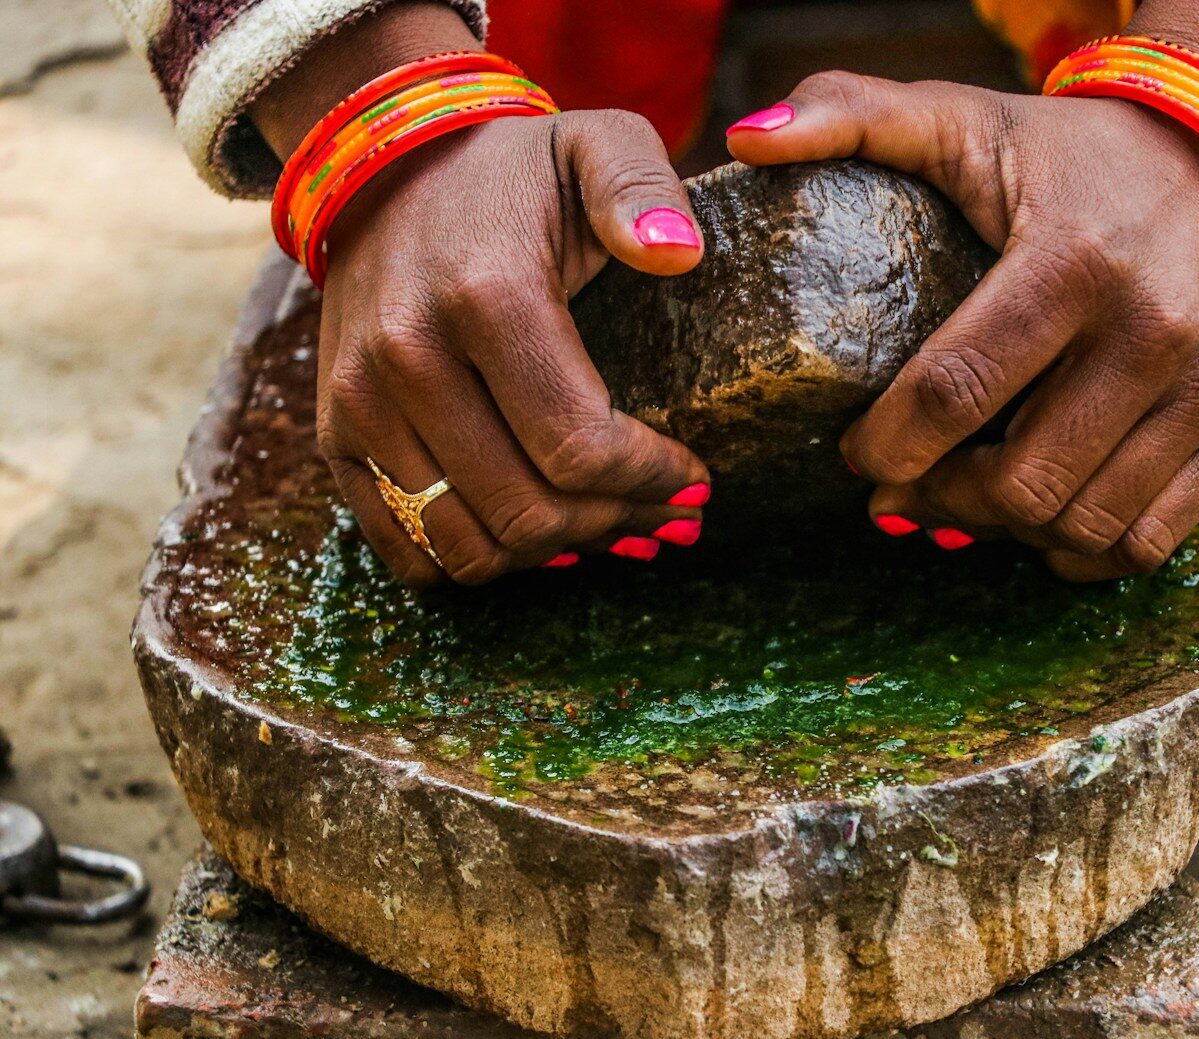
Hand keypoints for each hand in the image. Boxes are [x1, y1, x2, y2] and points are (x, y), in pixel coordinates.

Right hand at [312, 110, 711, 586]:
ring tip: (608, 525)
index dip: (652, 480)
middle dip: (615, 522)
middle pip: (528, 512)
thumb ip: (642, 187)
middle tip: (666, 510)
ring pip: (471, 548)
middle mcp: (407, 359)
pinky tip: (537, 537)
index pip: (578, 446)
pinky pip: (407, 550)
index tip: (694, 477)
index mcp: (485, 297)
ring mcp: (360, 405)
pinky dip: (478, 562)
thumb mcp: (594, 146)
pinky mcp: (334, 436)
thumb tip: (678, 255)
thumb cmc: (513, 171)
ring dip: (554, 554)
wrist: (383, 166)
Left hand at [728, 74, 1198, 579]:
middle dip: (940, 496)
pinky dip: (1083, 550)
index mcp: (1072, 260)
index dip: (887, 445)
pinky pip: (1150, 539)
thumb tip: (748, 137)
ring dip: (1007, 528)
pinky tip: (1041, 520)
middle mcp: (1151, 329)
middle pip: (1021, 479)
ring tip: (970, 494)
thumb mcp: (961, 116)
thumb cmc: (1067, 152)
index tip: (857, 455)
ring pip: (1083, 520)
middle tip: (906, 481)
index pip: (956, 390)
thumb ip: (851, 114)